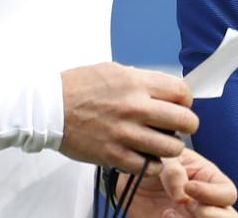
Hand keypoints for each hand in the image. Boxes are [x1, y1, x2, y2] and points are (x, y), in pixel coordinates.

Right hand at [59, 63, 197, 171]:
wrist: (50, 108)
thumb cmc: (79, 86)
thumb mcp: (114, 71)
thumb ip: (141, 81)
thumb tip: (164, 90)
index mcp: (136, 83)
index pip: (181, 93)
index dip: (185, 101)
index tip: (180, 105)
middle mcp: (135, 107)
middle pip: (184, 121)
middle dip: (187, 125)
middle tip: (178, 127)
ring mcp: (125, 133)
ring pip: (171, 148)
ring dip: (170, 147)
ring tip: (161, 144)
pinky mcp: (114, 155)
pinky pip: (148, 166)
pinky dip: (151, 164)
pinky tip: (145, 157)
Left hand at [126, 148, 237, 217]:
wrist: (130, 181)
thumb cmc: (152, 164)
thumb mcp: (162, 158)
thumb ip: (173, 169)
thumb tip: (182, 194)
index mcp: (209, 180)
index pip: (228, 193)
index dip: (212, 194)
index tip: (188, 187)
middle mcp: (207, 204)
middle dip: (210, 215)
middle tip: (187, 205)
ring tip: (169, 212)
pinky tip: (163, 217)